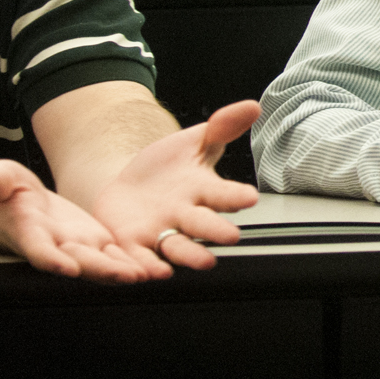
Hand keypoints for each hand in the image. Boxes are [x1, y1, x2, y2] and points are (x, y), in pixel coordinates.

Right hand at [0, 160, 153, 283]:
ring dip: (127, 270)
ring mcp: (77, 246)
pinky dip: (135, 261)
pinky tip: (158, 266)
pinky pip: (116, 254)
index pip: (38, 249)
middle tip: (129, 275)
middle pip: (80, 262)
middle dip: (105, 270)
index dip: (51, 260)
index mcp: (28, 232)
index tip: (66, 267)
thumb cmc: (5, 192)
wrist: (17, 204)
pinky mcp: (95, 242)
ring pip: (103, 262)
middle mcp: (56, 246)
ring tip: (153, 273)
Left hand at [89, 100, 260, 276]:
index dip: (237, 196)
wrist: (127, 186)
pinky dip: (145, 267)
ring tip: (204, 262)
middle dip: (217, 231)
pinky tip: (151, 272)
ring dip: (190, 256)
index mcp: (203, 191)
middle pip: (205, 226)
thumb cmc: (168, 168)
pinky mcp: (133, 245)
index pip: (225, 194)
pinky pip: (140, 259)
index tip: (250, 197)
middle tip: (231, 236)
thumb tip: (253, 106)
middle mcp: (187, 216)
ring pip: (178, 248)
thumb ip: (222, 127)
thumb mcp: (193, 142)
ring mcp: (161, 233)